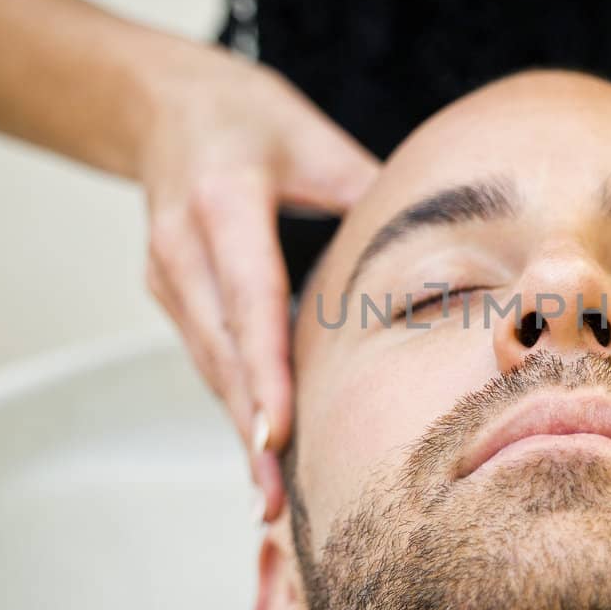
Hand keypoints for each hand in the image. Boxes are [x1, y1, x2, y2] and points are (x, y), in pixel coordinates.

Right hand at [136, 42, 380, 521]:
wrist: (160, 105)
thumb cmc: (249, 118)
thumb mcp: (314, 141)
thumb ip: (372, 197)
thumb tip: (451, 249)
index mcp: (224, 201)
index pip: (249, 300)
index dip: (264, 374)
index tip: (277, 438)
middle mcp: (183, 245)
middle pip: (222, 352)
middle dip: (250, 430)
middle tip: (279, 503)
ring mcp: (167, 274)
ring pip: (211, 365)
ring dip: (241, 430)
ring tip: (273, 501)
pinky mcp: (168, 292)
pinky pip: (208, 356)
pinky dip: (236, 403)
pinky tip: (262, 453)